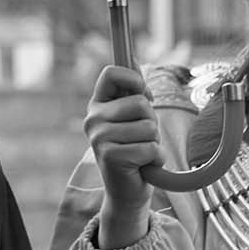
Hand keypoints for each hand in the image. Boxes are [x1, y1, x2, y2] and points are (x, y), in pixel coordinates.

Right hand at [85, 65, 159, 248]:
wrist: (126, 190)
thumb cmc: (134, 150)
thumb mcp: (131, 119)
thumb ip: (132, 93)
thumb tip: (132, 59)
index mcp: (97, 105)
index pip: (112, 73)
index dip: (134, 79)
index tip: (143, 95)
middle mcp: (92, 118)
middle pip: (139, 103)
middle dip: (151, 121)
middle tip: (141, 137)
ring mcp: (99, 137)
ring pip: (148, 126)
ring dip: (154, 141)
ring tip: (141, 152)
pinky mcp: (111, 156)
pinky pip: (150, 147)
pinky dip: (155, 158)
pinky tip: (143, 165)